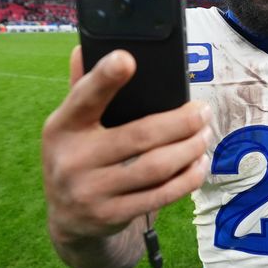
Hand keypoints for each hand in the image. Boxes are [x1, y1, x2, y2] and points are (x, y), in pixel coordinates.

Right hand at [42, 47, 211, 243]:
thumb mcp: (70, 124)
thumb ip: (81, 88)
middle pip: (139, 135)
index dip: (105, 78)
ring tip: (206, 134)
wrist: (68, 219)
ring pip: (155, 166)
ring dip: (190, 148)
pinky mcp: (112, 216)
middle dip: (181, 121)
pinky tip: (199, 163)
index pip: (84, 98)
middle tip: (203, 110)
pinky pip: (160, 195)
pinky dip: (187, 178)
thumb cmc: (78, 154)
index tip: (128, 59)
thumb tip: (83, 48)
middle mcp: (73, 159)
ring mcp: (91, 191)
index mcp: (62, 126)